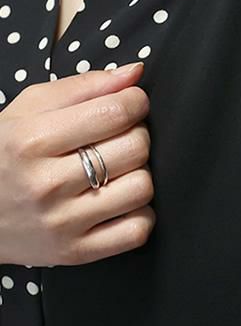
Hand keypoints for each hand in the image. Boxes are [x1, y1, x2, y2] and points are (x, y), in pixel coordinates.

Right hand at [0, 62, 155, 266]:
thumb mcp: (28, 111)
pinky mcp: (78, 252)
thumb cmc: (5, 154)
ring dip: (140, 175)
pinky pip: (138, 231)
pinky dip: (141, 214)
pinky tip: (122, 203)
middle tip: (121, 139)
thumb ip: (84, 87)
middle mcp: (48, 183)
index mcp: (32, 140)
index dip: (135, 103)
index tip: (132, 104)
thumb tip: (136, 73)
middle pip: (134, 150)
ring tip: (120, 172)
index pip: (114, 113)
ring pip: (142, 189)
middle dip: (137, 137)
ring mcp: (64, 222)